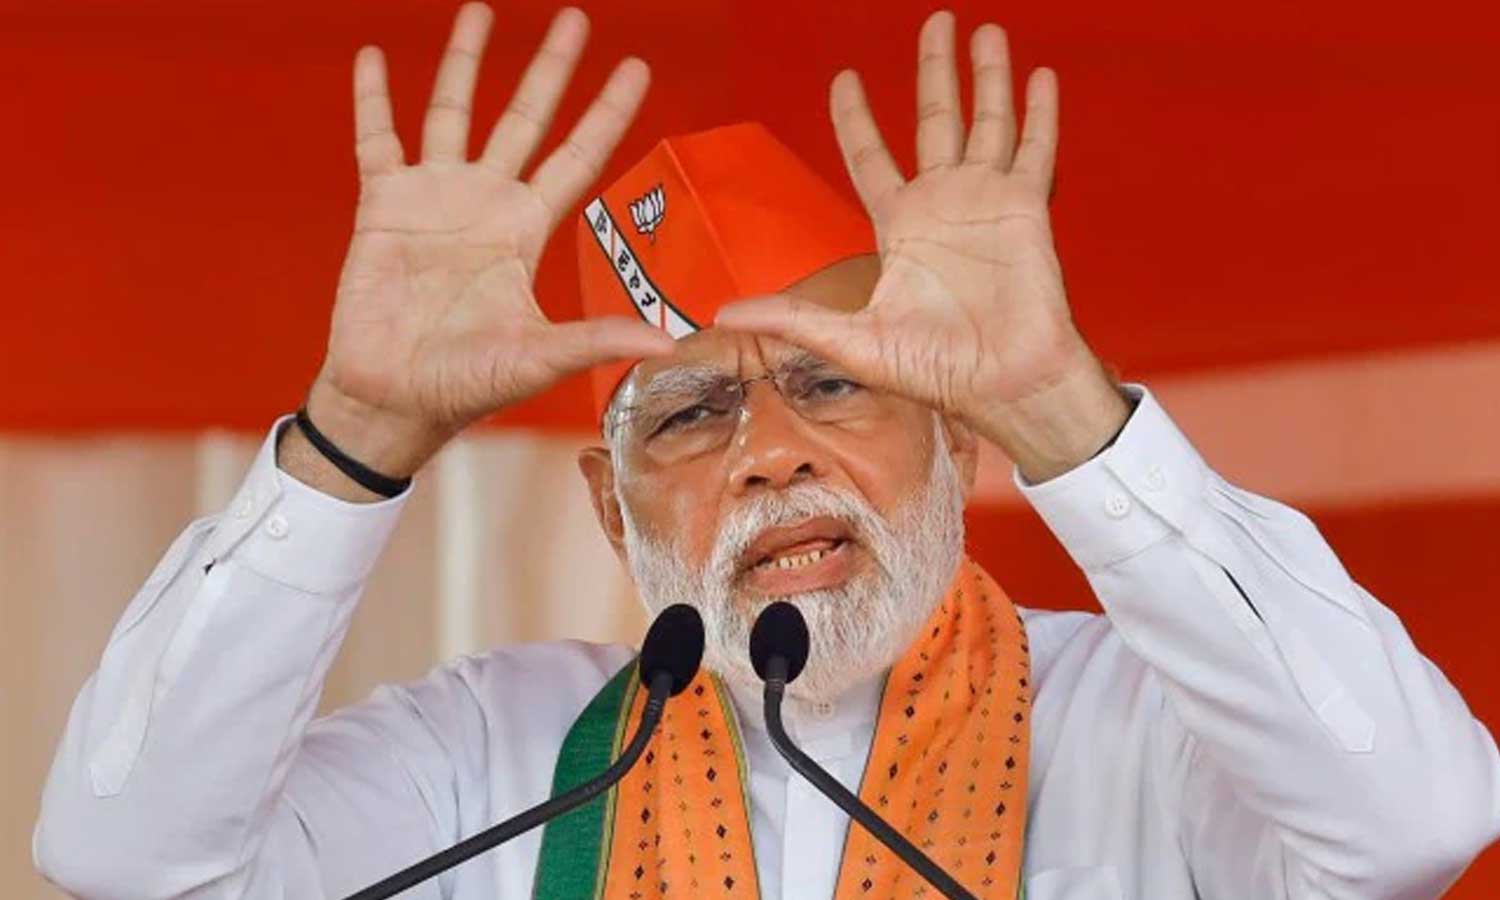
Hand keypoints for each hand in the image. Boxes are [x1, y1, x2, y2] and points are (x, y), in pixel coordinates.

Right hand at [307, 3, 671, 478]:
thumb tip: (665, 341)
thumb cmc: (464, 384)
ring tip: (481, 10)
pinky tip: (374, 58)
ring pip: (454, 112)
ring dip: (467, 62)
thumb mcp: (537, 359)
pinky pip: (377, 139)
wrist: (391, 398)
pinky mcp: (383, 205)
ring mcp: (434, 197)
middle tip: (575, 18)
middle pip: (526, 119)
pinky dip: (374, 99)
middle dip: (551, 69)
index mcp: (525, 229)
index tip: (635, 67)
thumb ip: (594, 340)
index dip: (606, 112)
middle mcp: (485, 202)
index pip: (579, 156)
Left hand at [716, 12, 1126, 478]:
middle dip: (934, 71)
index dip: (856, 119)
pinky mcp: (1026, 209)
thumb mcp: (852, 342)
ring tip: (985, 30)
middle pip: (935, 119)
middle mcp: (943, 204)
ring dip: (986, 76)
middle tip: (936, 23)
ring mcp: (987, 202)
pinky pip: (1033, 151)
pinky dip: (1037, 115)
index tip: (845, 78)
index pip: (871, 157)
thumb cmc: (936, 371)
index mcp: (900, 226)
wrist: (1002, 385)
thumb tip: (724, 314)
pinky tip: (1036, 77)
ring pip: (985, 122)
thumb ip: (793, 320)